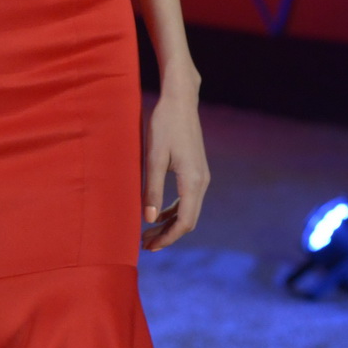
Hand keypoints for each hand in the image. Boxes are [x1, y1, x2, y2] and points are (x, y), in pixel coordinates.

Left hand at [141, 77, 209, 250]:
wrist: (180, 101)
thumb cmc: (164, 125)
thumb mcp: (153, 157)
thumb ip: (152, 189)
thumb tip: (149, 219)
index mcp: (192, 181)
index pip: (184, 222)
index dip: (167, 238)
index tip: (149, 247)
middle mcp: (202, 182)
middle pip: (188, 220)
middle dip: (167, 235)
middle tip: (144, 244)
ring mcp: (202, 176)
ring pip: (189, 211)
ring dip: (169, 224)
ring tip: (148, 232)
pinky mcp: (197, 171)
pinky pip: (188, 199)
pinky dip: (174, 211)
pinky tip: (158, 214)